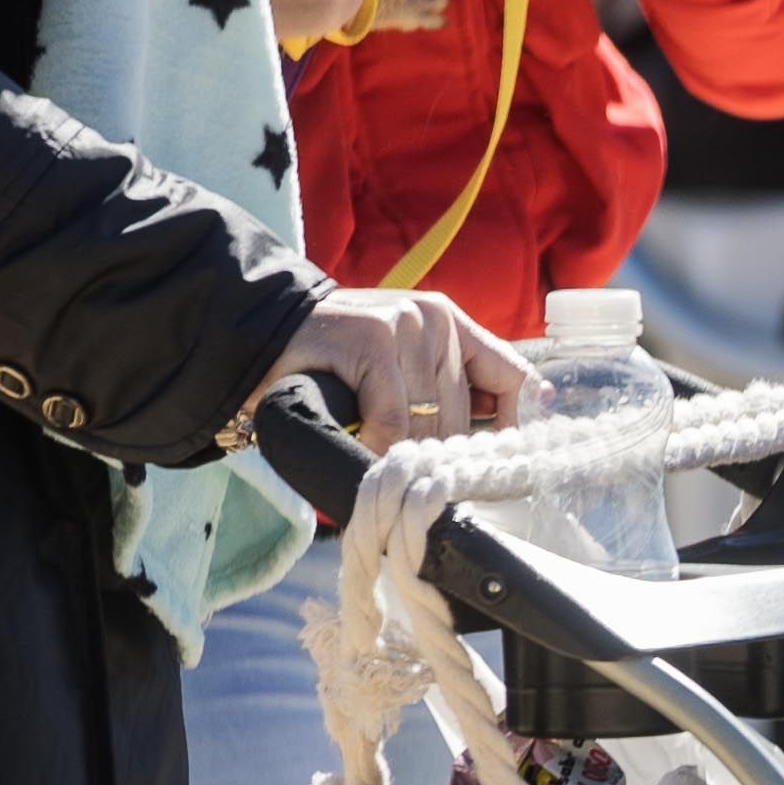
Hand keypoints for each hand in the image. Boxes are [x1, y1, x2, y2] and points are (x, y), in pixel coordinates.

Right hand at [255, 287, 539, 445]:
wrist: (259, 336)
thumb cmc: (335, 367)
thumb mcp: (401, 373)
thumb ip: (453, 392)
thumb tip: (524, 424)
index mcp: (451, 324)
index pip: (512, 379)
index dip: (512, 428)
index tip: (497, 466)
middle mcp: (434, 318)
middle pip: (462, 419)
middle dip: (430, 454)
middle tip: (398, 460)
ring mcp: (403, 323)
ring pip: (428, 423)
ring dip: (398, 451)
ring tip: (371, 445)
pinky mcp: (372, 338)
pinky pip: (394, 420)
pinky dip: (375, 442)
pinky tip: (356, 437)